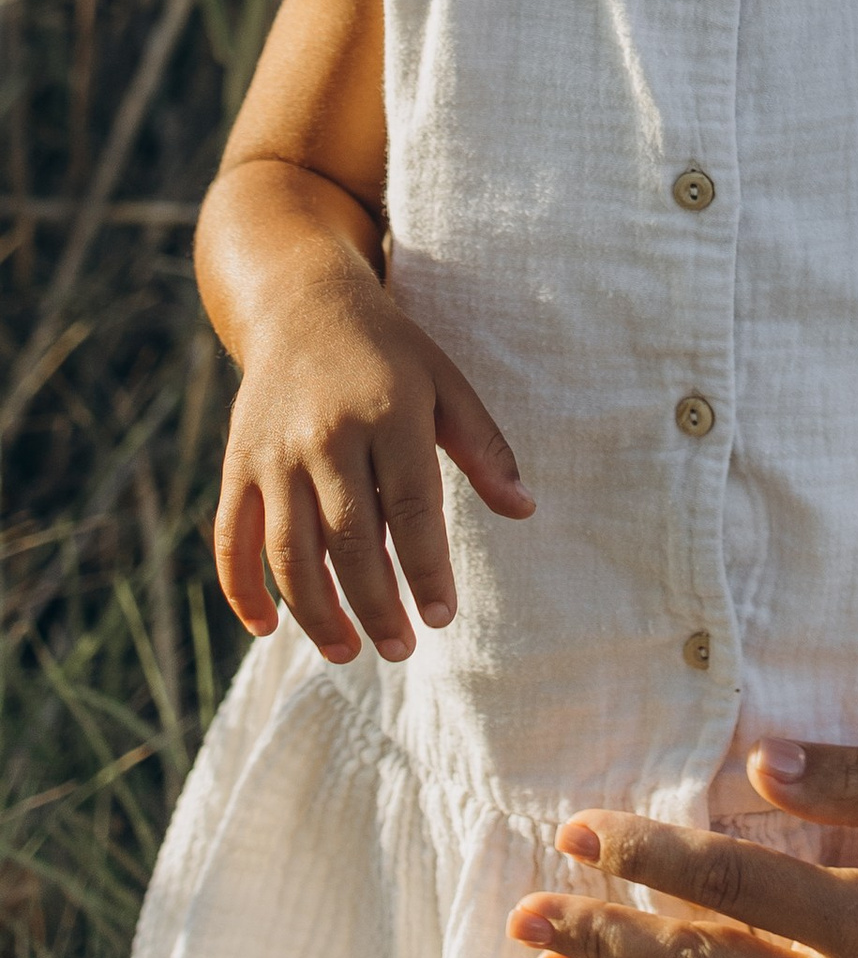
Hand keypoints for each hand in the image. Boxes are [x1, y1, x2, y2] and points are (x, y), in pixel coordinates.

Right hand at [213, 243, 532, 662]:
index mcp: (388, 412)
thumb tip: (526, 510)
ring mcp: (273, 453)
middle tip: (400, 650)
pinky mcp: (236, 465)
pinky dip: (243, 590)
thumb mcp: (447, 383)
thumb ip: (485, 447)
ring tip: (347, 651)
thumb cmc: (391, 353)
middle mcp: (326, 435)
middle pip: (348, 540)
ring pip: (288, 552)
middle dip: (375, 605)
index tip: (442, 618)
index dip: (427, 569)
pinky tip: (267, 628)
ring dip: (315, 612)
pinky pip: (231, 541)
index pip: (412, 507)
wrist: (303, 306)